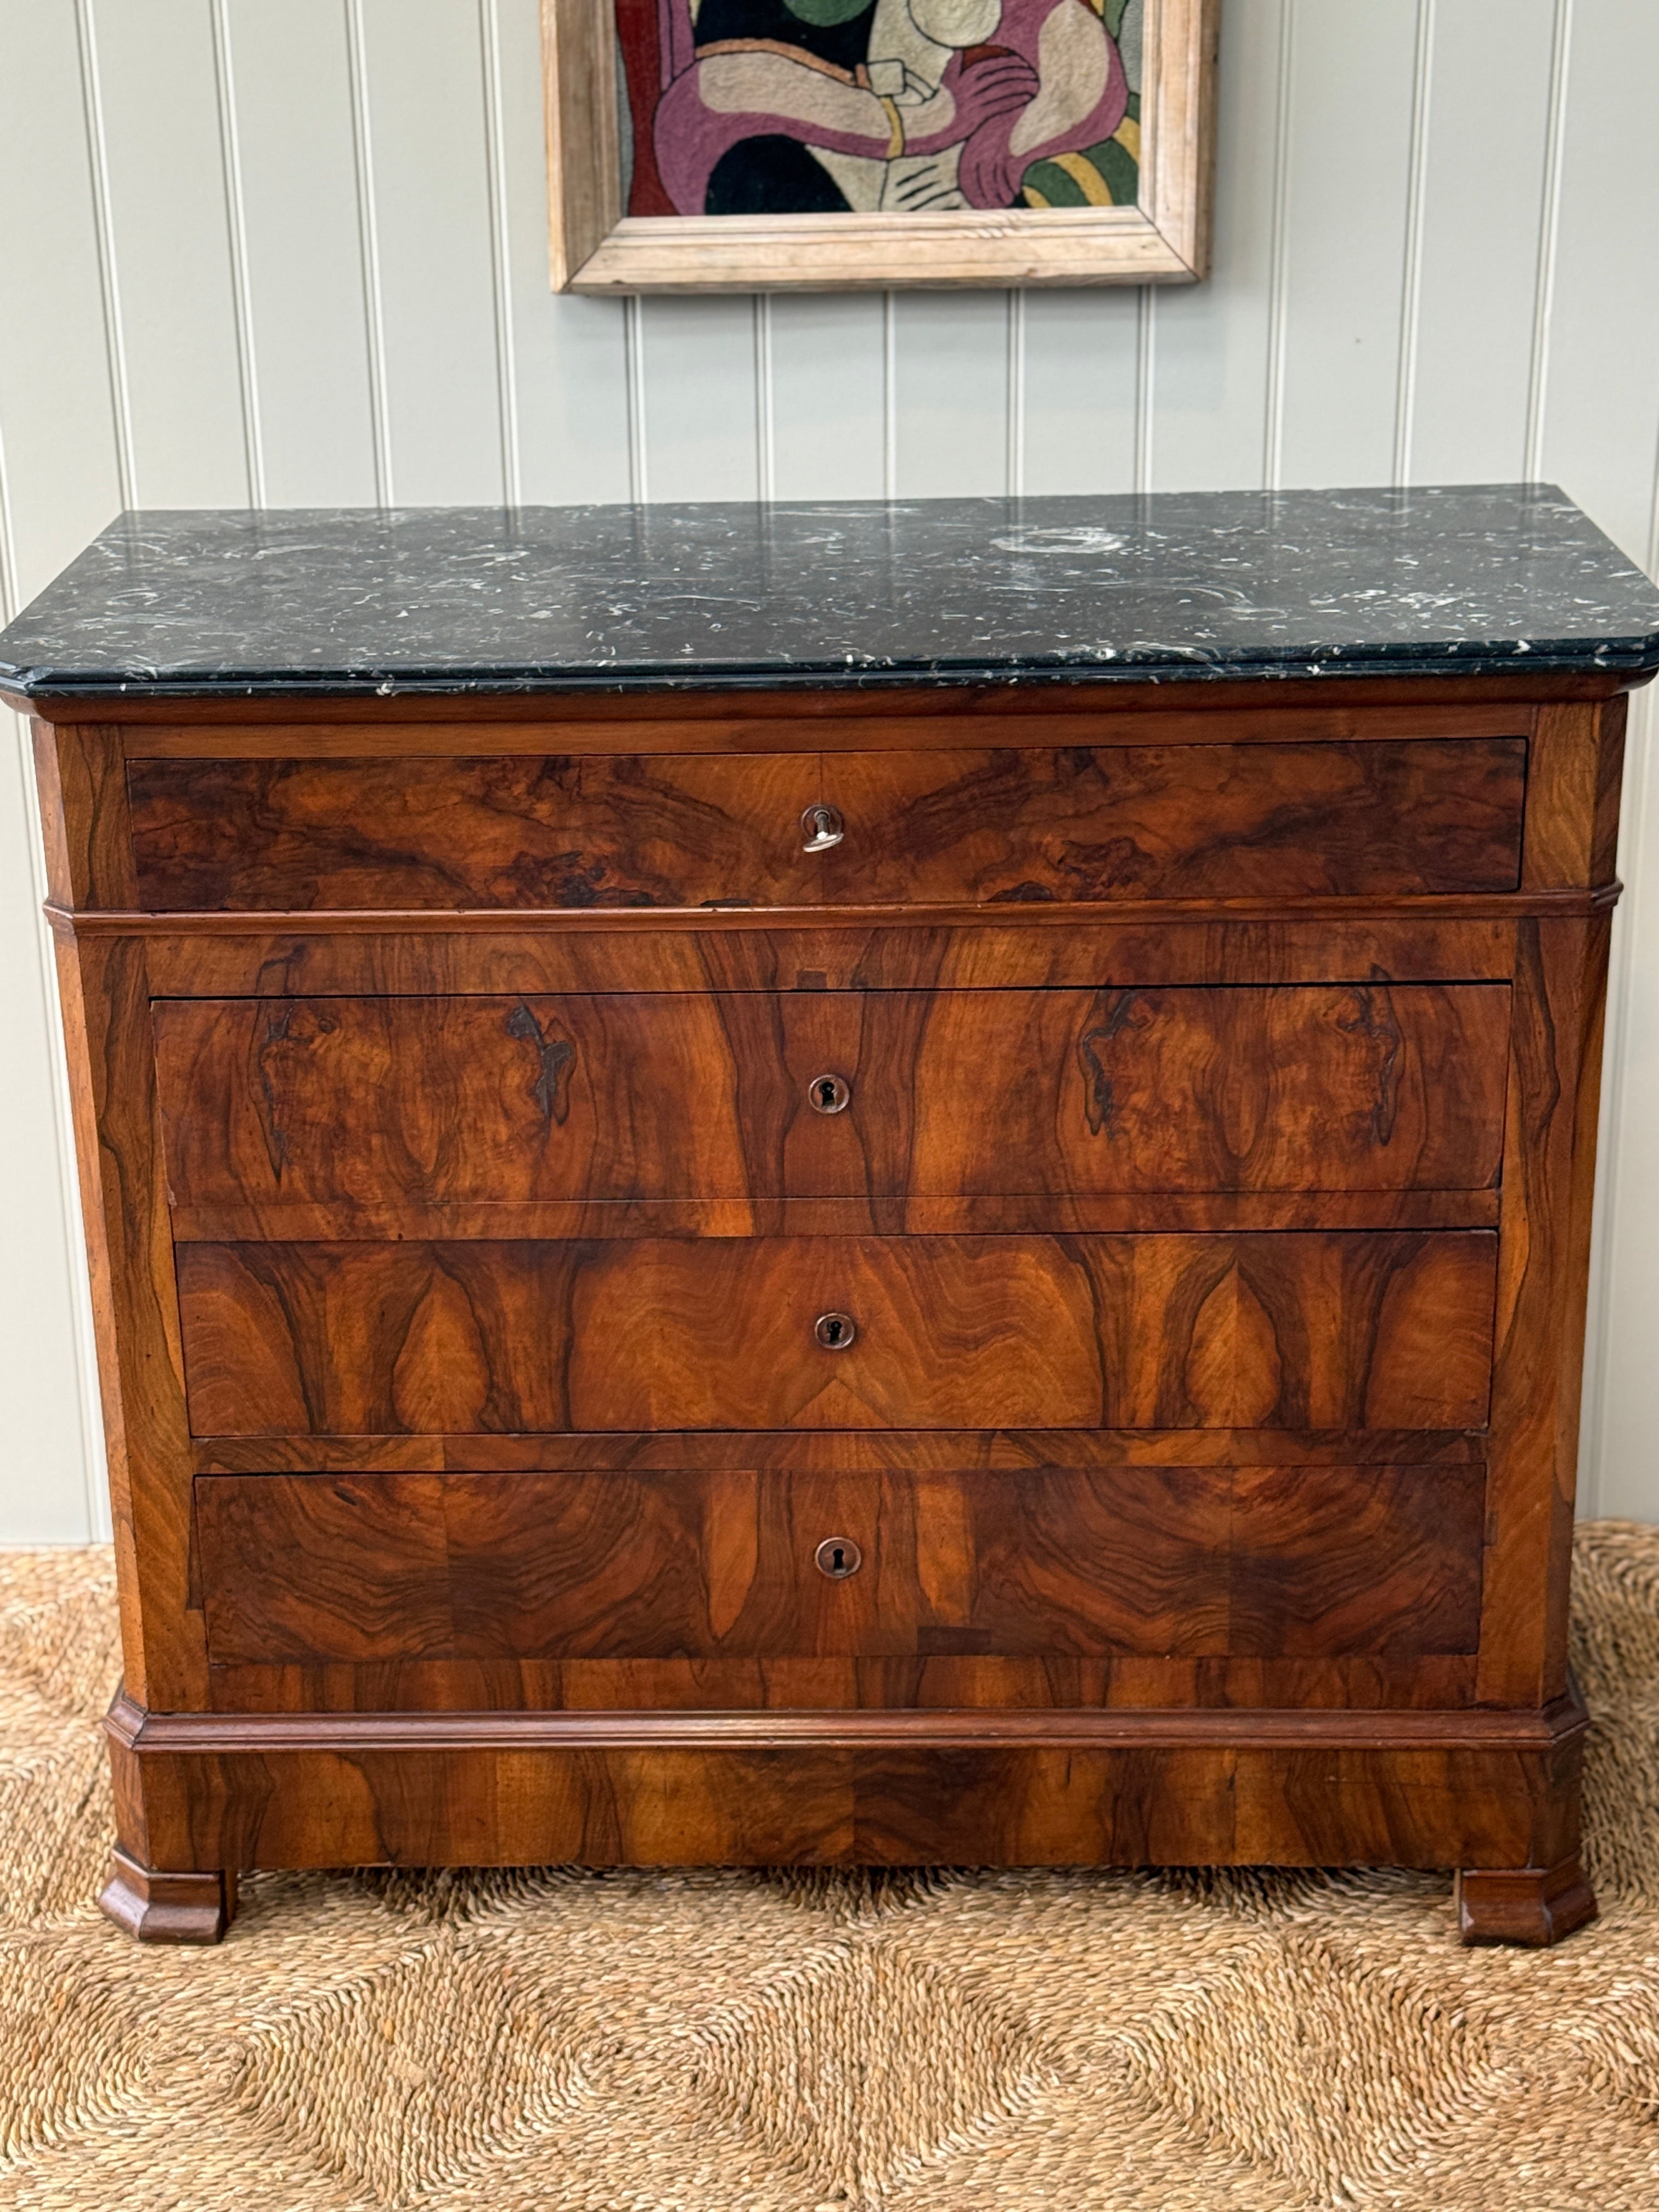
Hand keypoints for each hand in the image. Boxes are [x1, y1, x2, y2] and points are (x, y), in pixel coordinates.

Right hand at [906, 54, 1039, 158]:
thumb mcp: (947, 81)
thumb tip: (962, 52)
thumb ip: (956, 65)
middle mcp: (969, 88)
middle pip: (999, 76)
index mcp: (964, 76)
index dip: (1007, 61)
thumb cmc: (944, 105)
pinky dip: (1015, 100)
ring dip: (1021, 85)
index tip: (1020, 61)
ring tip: (1034, 84)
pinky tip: (1026, 98)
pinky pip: (1001, 105)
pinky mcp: (978, 117)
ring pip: (1002, 90)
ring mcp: (974, 103)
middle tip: (1032, 73)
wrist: (935, 128)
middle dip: (1018, 72)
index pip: (991, 64)